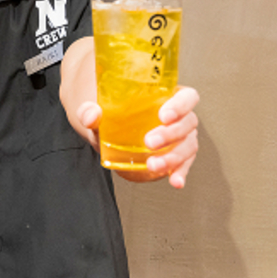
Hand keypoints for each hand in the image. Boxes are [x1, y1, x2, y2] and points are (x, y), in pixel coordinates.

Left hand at [76, 86, 200, 188]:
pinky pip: (183, 163)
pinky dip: (180, 172)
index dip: (180, 105)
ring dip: (173, 157)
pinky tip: (175, 181)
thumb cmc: (108, 111)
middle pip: (188, 122)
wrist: (106, 129)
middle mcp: (178, 116)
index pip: (186, 96)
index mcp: (165, 96)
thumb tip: (92, 115)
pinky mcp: (175, 155)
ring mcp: (179, 137)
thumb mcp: (95, 107)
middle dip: (170, 134)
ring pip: (188, 145)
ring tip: (153, 165)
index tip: (163, 116)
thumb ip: (89, 109)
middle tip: (149, 142)